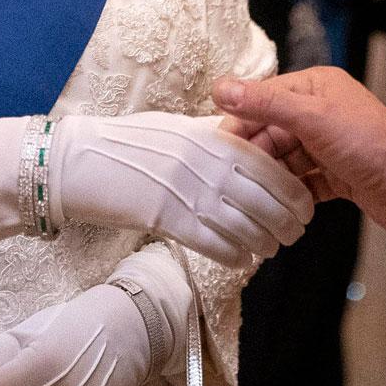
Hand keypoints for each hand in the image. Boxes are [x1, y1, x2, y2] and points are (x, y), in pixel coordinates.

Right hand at [53, 112, 312, 267]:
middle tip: (295, 233)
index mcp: (212, 137)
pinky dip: (236, 254)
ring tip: (271, 250)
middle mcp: (207, 164)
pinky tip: (243, 259)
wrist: (82, 160)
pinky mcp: (169, 219)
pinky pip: (215, 243)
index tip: (303, 204)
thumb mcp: (177, 127)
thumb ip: (213, 135)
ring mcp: (189, 192)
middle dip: (287, 221)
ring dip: (265, 242)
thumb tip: (242, 140)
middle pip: (264, 199)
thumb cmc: (129, 140)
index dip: (291, 189)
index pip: (268, 165)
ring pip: (245, 225)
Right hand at [213, 67, 385, 241]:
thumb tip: (221, 88)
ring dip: (269, 179)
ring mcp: (329, 146)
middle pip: (271, 132)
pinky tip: (277, 209)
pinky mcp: (338, 175)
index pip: (262, 99)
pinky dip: (290, 196)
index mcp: (314, 87)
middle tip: (226, 181)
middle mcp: (320, 112)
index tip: (214, 148)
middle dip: (251, 155)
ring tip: (248, 199)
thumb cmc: (372, 143)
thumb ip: (266, 104)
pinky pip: (303, 184)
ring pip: (285, 160)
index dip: (237, 122)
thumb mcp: (313, 118)